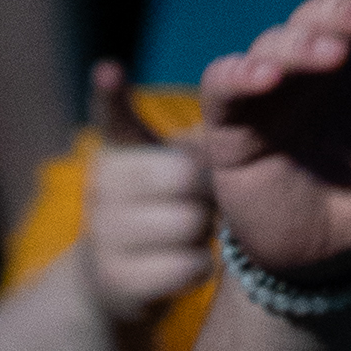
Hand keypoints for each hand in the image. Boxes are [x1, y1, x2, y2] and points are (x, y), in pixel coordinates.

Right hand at [78, 61, 216, 326]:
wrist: (114, 277)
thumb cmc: (162, 205)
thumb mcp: (171, 165)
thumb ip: (196, 141)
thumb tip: (248, 114)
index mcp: (118, 149)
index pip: (112, 115)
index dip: (110, 94)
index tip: (109, 70)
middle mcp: (102, 186)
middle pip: (184, 177)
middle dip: (205, 193)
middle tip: (195, 203)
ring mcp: (104, 233)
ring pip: (190, 225)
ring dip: (204, 233)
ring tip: (186, 234)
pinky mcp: (116, 279)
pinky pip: (188, 266)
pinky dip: (199, 268)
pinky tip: (181, 264)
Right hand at [196, 0, 350, 289]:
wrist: (334, 261)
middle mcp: (312, 61)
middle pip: (316, 10)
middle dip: (338, 10)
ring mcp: (270, 92)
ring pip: (274, 43)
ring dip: (299, 46)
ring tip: (323, 64)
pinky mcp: (233, 126)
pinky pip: (226, 82)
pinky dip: (242, 74)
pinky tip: (264, 79)